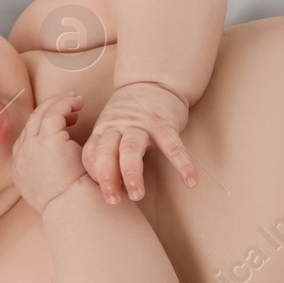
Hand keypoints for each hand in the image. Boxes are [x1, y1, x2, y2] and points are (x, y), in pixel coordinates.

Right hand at [12, 93, 90, 212]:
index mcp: (20, 168)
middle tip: (69, 105)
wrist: (72, 207)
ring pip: (40, 114)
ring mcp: (30, 146)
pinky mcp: (46, 139)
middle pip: (31, 122)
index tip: (62, 123)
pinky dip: (65, 103)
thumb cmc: (71, 203)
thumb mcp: (52, 189)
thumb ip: (50, 174)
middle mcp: (21, 155)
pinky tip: (78, 102)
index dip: (43, 127)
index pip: (26, 138)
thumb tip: (60, 167)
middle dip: (49, 110)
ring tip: (76, 101)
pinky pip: (53, 112)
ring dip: (58, 103)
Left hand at [82, 80, 197, 202]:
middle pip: (107, 151)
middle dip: (107, 177)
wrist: (154, 81)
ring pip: (131, 149)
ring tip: (137, 195)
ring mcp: (142, 123)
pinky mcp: (165, 123)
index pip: (92, 154)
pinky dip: (182, 164)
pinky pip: (173, 146)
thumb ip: (106, 150)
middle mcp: (119, 125)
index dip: (94, 175)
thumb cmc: (131, 113)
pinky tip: (191, 181)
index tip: (102, 195)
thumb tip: (106, 187)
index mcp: (104, 129)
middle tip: (113, 201)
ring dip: (132, 174)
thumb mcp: (112, 126)